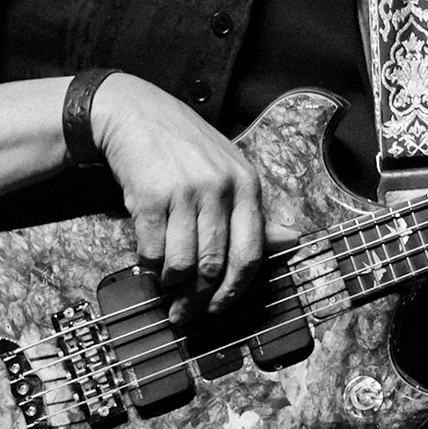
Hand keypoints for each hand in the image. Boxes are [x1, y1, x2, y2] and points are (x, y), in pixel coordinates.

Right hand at [89, 73, 264, 322]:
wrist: (136, 113)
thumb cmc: (185, 146)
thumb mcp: (230, 169)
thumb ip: (255, 210)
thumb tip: (291, 240)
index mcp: (247, 184)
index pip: (252, 253)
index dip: (236, 289)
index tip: (220, 308)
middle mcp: (220, 188)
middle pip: (214, 264)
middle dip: (198, 300)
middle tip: (184, 315)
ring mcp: (185, 192)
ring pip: (182, 263)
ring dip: (171, 286)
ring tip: (164, 289)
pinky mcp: (150, 197)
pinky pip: (151, 250)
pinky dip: (148, 266)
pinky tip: (147, 264)